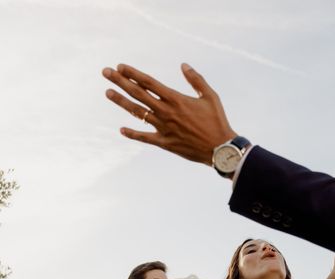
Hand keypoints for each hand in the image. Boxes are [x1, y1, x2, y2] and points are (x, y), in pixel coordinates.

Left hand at [103, 63, 235, 165]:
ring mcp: (164, 128)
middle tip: (105, 72)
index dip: (133, 74)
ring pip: (137, 113)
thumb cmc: (217, 121)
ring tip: (108, 92)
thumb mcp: (211, 97)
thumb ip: (196, 80)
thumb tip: (183, 65)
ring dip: (121, 102)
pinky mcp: (165, 143)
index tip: (120, 67)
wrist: (220, 149)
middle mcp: (166, 112)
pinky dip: (133, 134)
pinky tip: (122, 130)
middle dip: (120, 82)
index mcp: (176, 99)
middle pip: (138, 94)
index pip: (149, 83)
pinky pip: (145, 137)